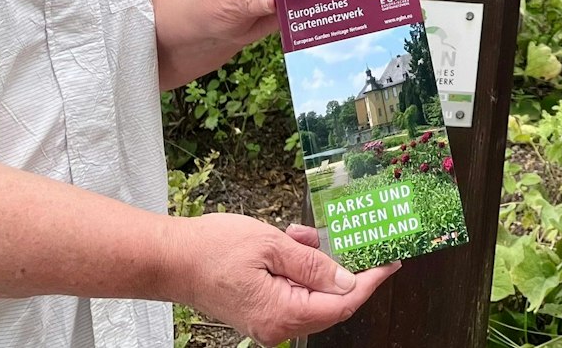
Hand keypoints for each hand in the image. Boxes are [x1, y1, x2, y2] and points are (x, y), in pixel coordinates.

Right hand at [162, 212, 397, 343]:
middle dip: (339, 265)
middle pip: (330, 301)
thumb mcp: (271, 246)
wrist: (170, 259)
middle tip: (350, 235)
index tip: (391, 262)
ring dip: (314, 260)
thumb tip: (347, 280)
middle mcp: (278, 327)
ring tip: (300, 234)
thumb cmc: (212, 250)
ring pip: (311, 292)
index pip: (343, 303)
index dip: (370, 281)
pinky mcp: (260, 310)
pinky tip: (288, 242)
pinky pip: (292, 290)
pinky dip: (297, 266)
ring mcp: (268, 321)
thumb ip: (313, 264)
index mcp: (283, 314)